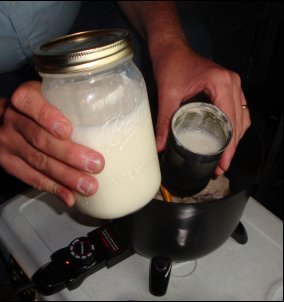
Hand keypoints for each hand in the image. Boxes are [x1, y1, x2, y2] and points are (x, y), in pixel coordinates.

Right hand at [0, 81, 104, 205]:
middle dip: (70, 155)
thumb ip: (72, 103)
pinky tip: (69, 196)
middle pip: (40, 139)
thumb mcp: (52, 96)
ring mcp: (9, 143)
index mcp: (24, 98)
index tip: (68, 131)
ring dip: (65, 176)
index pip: (31, 103)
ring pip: (38, 162)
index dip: (48, 117)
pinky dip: (53, 188)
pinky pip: (31, 178)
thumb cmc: (41, 108)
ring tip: (88, 186)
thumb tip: (111, 119)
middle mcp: (13, 120)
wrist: (8, 120)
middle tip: (95, 165)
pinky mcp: (9, 163)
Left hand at [153, 40, 250, 174]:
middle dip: (232, 146)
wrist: (171, 49)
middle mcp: (231, 82)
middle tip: (221, 165)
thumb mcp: (167, 94)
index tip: (223, 161)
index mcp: (220, 83)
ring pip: (241, 117)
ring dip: (234, 138)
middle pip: (238, 121)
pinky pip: (237, 110)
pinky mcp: (227, 87)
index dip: (228, 144)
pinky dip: (234, 126)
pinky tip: (225, 139)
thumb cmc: (172, 63)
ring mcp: (232, 84)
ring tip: (223, 156)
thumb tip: (160, 145)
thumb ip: (163, 121)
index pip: (229, 120)